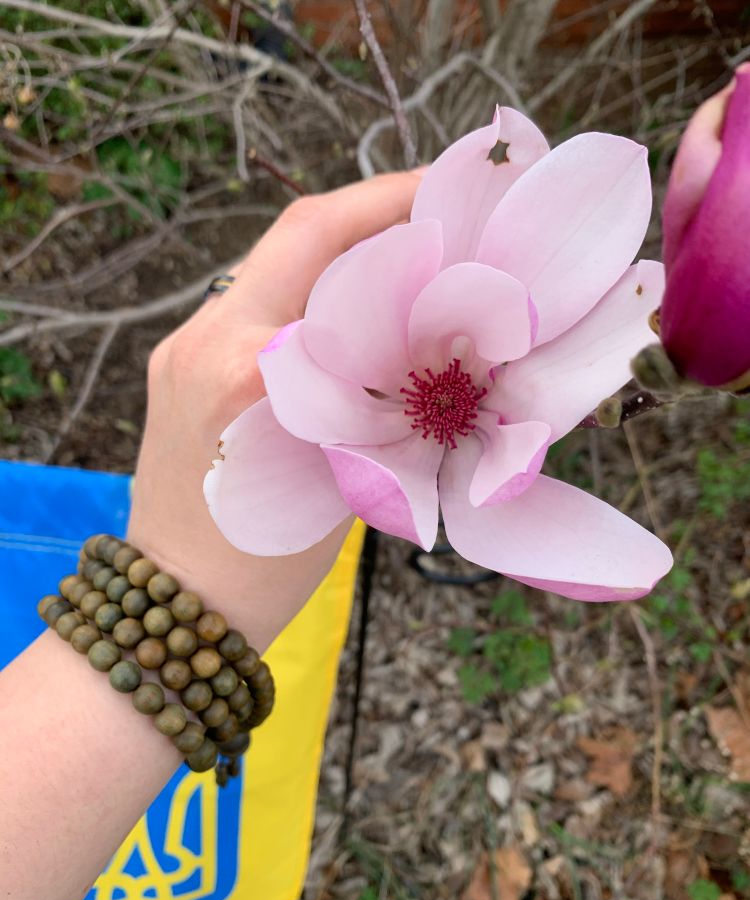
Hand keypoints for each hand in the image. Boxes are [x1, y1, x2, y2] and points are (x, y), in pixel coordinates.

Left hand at [127, 171, 420, 650]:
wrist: (180, 603)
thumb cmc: (268, 565)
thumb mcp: (342, 477)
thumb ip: (381, 399)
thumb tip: (438, 347)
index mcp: (248, 367)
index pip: (319, 242)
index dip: (390, 201)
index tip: (450, 191)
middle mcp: (205, 339)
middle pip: (296, 237)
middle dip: (373, 216)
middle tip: (439, 220)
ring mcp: (184, 347)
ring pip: (276, 268)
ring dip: (344, 257)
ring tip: (409, 267)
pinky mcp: (179, 364)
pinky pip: (256, 305)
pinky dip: (313, 297)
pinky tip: (355, 317)